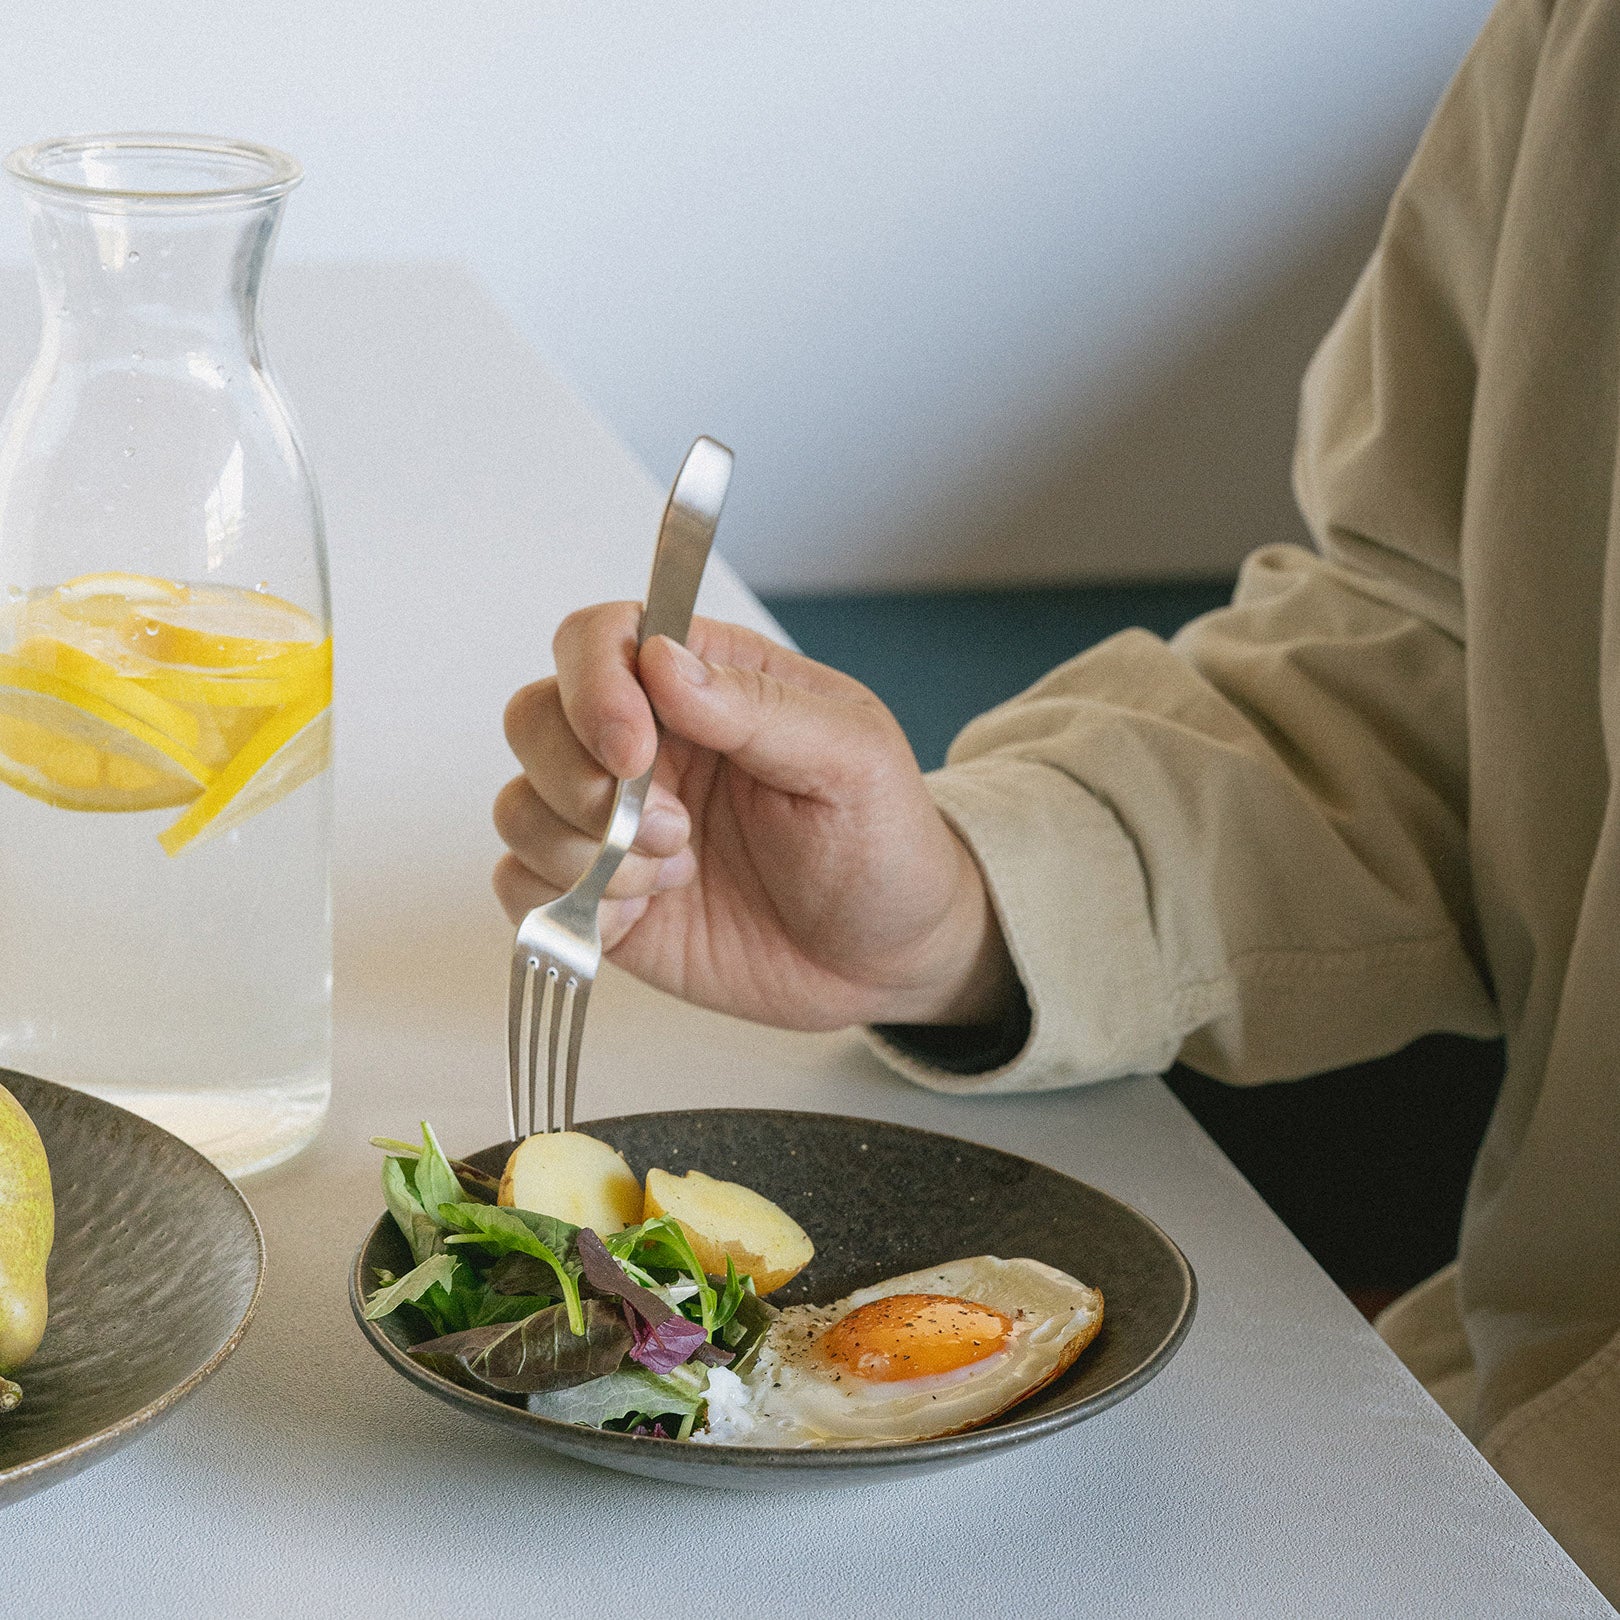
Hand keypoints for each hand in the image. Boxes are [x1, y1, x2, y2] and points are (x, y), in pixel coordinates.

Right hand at [494, 606, 1015, 1032]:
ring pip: (520, 804)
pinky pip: (521, 884)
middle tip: (672, 828)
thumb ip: (758, 705)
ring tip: (677, 871)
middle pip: (535, 717)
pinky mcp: (599, 897)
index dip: (593, 684)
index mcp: (705, 683)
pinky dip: (566, 902)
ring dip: (584, 848)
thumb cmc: (883, 844)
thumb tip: (662, 661)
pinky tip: (645, 911)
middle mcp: (645, 744)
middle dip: (580, 778)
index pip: (600, 638)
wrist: (889, 960)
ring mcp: (614, 823)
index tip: (633, 748)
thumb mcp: (852, 760)